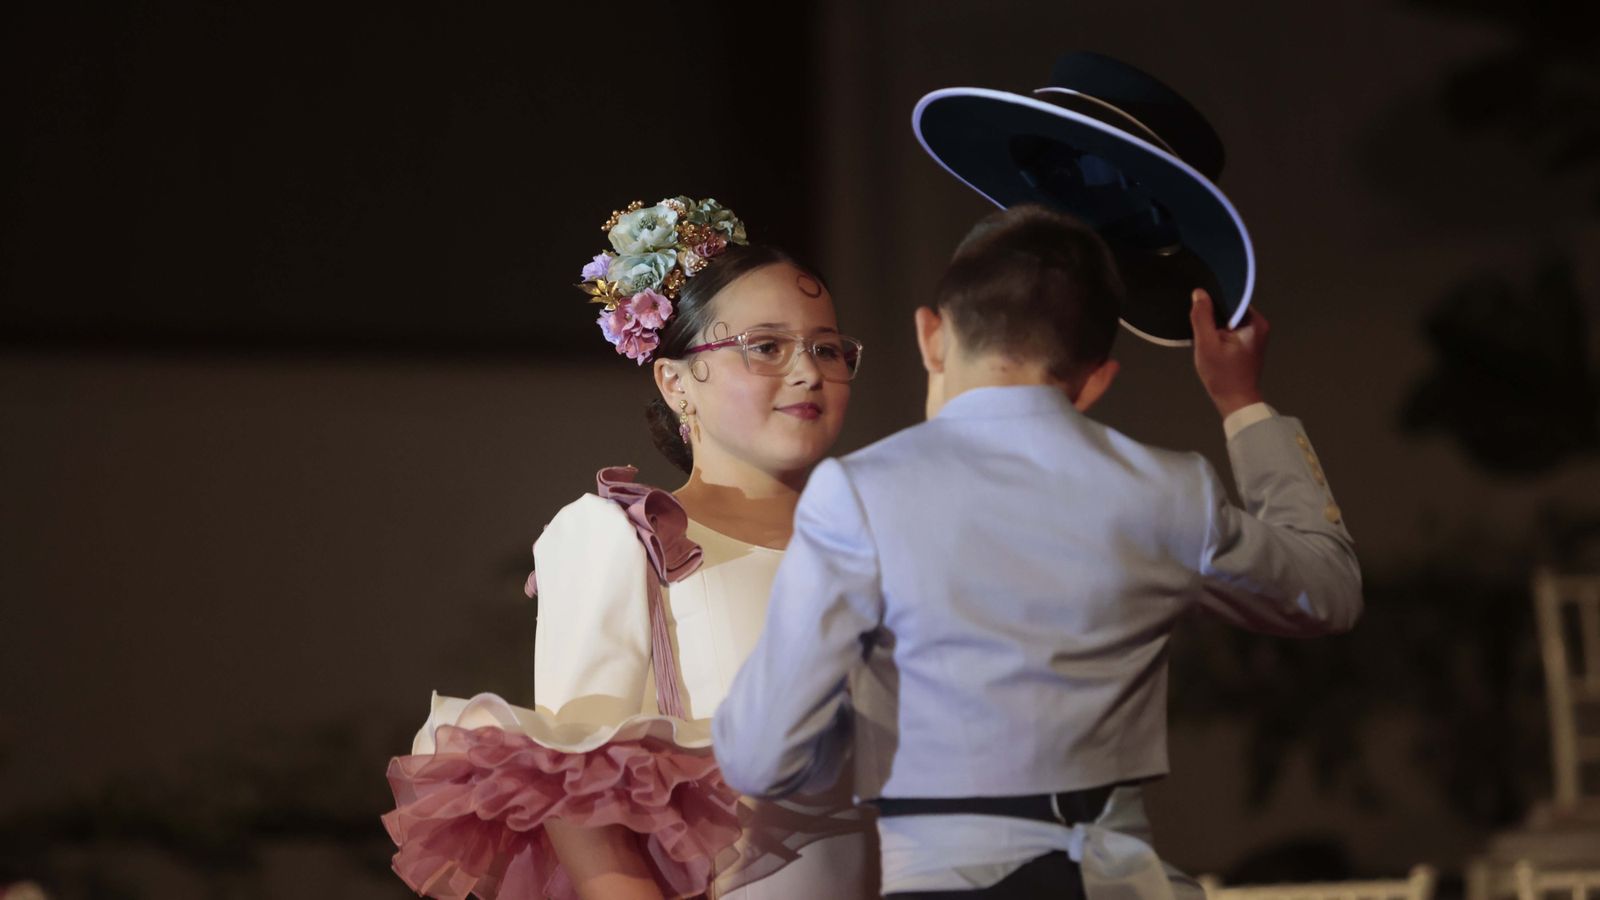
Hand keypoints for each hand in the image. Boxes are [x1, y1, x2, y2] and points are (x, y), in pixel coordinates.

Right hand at [1190, 289, 1267, 418]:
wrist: (1236, 402)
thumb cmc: (1223, 375)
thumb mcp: (1207, 344)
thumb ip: (1202, 317)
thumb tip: (1199, 293)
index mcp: (1255, 322)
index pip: (1232, 299)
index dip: (1213, 300)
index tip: (1198, 307)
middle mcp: (1259, 325)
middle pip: (1230, 310)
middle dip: (1213, 315)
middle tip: (1198, 324)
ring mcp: (1256, 336)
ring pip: (1229, 321)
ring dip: (1215, 326)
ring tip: (1204, 336)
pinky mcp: (1249, 345)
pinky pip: (1231, 331)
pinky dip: (1220, 335)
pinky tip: (1210, 344)